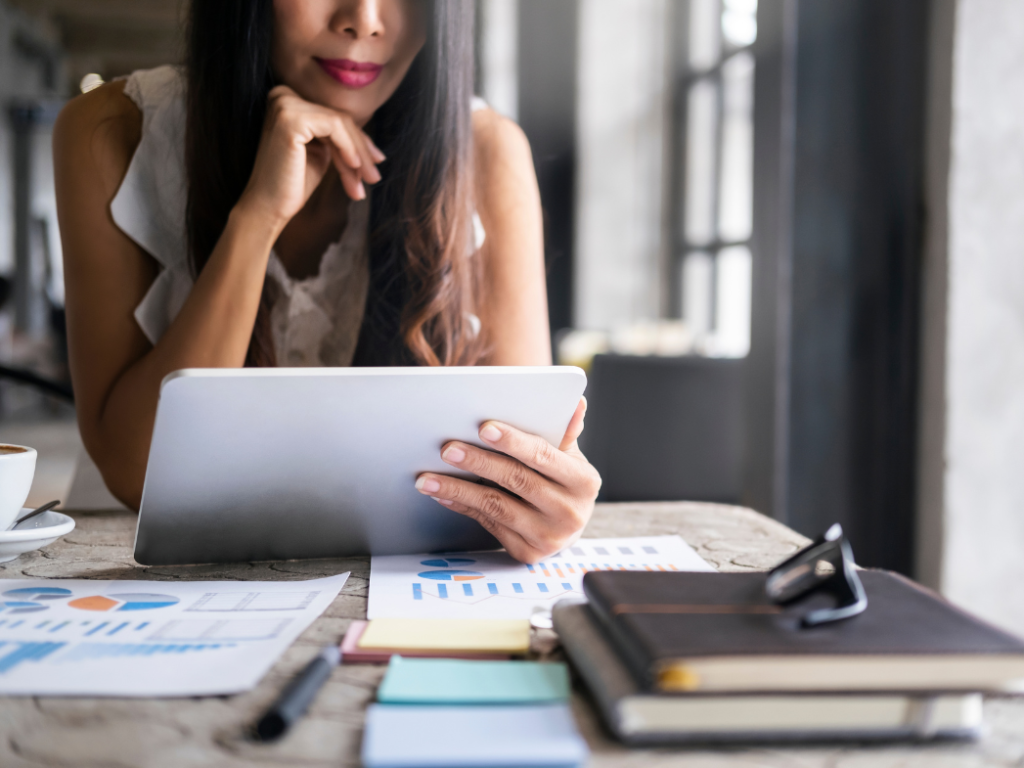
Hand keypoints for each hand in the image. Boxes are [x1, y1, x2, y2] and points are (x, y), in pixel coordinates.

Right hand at [237, 85, 384, 228]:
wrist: (267, 207)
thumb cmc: (292, 184)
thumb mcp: (322, 154)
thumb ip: (339, 140)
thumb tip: (373, 146)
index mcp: (289, 102)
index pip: (334, 118)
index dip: (359, 142)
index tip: (376, 163)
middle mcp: (283, 96)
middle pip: (339, 119)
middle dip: (362, 151)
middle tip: (375, 177)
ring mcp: (285, 104)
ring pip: (341, 123)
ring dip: (359, 155)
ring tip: (366, 181)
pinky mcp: (291, 118)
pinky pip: (335, 127)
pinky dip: (349, 148)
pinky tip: (354, 167)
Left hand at [414, 398, 600, 562]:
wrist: (567, 527)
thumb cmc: (562, 482)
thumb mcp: (569, 457)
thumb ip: (565, 432)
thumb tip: (576, 403)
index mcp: (583, 482)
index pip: (543, 455)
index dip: (513, 441)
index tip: (484, 428)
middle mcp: (569, 512)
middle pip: (516, 480)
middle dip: (478, 462)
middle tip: (447, 449)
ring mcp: (548, 537)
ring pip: (495, 506)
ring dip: (457, 489)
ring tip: (427, 477)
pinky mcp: (527, 553)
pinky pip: (487, 523)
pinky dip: (461, 506)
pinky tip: (442, 494)